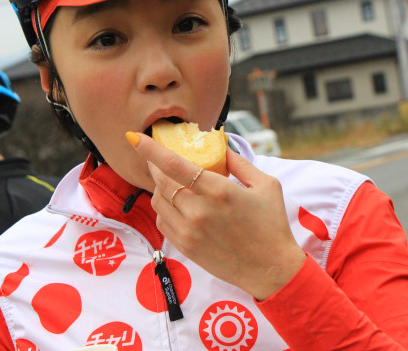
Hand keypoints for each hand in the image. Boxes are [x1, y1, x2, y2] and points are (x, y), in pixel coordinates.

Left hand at [127, 132, 305, 299]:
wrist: (271, 269)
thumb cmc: (272, 225)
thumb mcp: (266, 185)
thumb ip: (239, 163)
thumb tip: (220, 146)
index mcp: (218, 191)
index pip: (174, 164)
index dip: (151, 149)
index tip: (135, 137)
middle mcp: (198, 211)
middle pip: (161, 180)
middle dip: (154, 165)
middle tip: (157, 157)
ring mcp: (189, 231)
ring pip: (158, 200)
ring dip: (160, 186)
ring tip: (171, 180)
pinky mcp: (186, 247)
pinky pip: (163, 221)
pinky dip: (165, 207)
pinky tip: (177, 203)